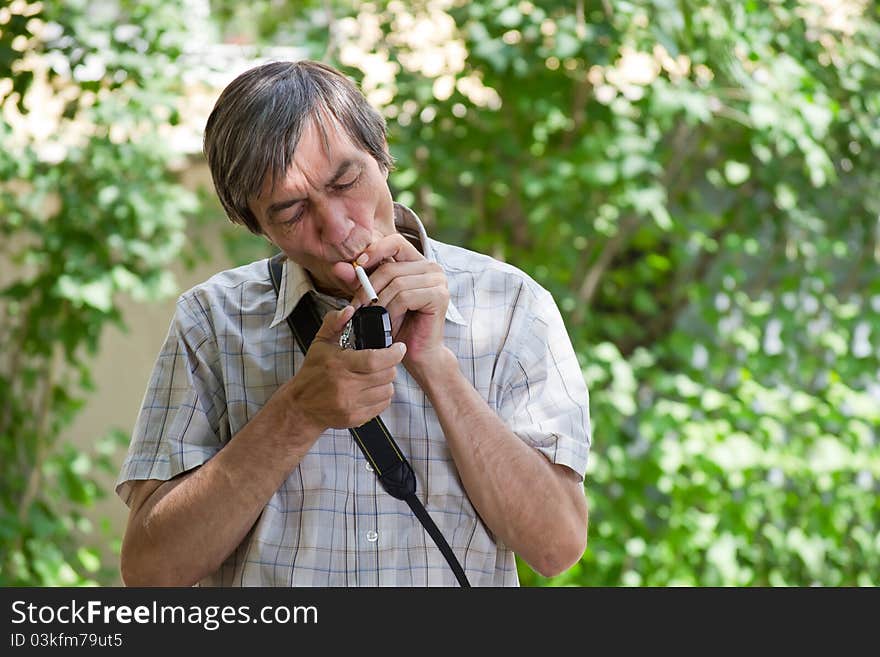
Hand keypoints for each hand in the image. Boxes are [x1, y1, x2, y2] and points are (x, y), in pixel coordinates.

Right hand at [283, 306, 405, 432]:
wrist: (301, 406)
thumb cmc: (313, 372)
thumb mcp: (320, 343)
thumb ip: (334, 322)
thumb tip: (350, 310)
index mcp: (339, 365)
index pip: (376, 360)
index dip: (394, 353)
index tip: (399, 348)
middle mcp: (345, 386)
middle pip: (386, 374)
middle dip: (390, 365)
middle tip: (384, 361)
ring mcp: (351, 404)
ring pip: (387, 390)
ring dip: (386, 381)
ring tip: (375, 376)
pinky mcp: (355, 418)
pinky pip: (382, 405)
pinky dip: (381, 396)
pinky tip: (370, 389)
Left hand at [331, 234, 449, 370]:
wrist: (416, 353)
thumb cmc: (397, 325)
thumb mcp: (374, 298)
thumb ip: (359, 281)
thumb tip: (338, 266)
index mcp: (418, 263)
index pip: (395, 243)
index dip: (375, 251)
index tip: (357, 266)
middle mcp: (432, 268)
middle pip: (391, 267)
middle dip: (369, 287)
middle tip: (358, 306)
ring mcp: (438, 281)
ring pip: (396, 283)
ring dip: (380, 303)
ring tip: (376, 317)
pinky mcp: (439, 296)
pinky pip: (405, 297)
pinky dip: (392, 310)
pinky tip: (390, 321)